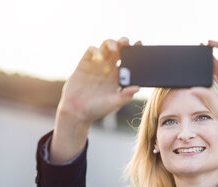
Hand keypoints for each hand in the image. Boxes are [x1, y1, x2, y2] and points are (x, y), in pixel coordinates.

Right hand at [50, 38, 139, 163]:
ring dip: (111, 43)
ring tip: (115, 48)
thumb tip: (138, 88)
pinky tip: (99, 58)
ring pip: (106, 46)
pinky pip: (91, 50)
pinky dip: (96, 51)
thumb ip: (125, 96)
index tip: (140, 44)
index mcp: (118, 76)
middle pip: (119, 49)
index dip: (135, 51)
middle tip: (127, 43)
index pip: (129, 60)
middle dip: (124, 43)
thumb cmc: (97, 109)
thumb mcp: (114, 103)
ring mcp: (97, 64)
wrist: (77, 111)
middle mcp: (109, 68)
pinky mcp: (85, 63)